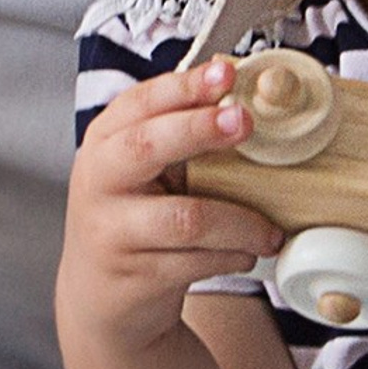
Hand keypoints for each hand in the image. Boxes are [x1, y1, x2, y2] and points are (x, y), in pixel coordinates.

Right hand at [56, 62, 282, 362]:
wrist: (98, 295)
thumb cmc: (133, 218)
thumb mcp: (141, 170)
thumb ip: (176, 134)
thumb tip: (238, 89)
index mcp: (105, 142)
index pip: (140, 102)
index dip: (185, 86)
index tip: (227, 73)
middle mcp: (99, 180)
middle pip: (148, 146)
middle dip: (201, 129)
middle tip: (245, 121)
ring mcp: (112, 230)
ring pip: (186, 218)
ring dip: (241, 223)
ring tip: (270, 230)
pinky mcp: (133, 274)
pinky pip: (196, 261)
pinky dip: (232, 256)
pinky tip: (246, 252)